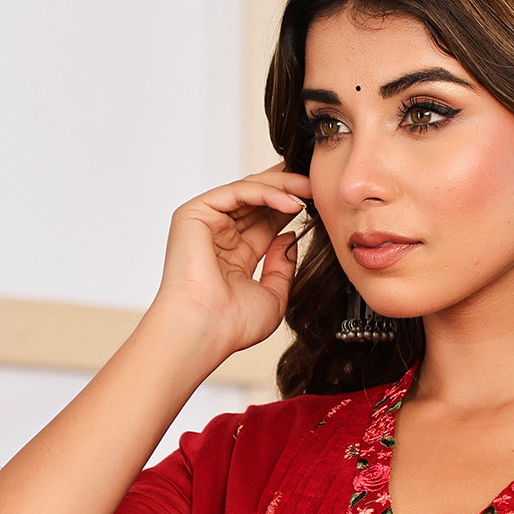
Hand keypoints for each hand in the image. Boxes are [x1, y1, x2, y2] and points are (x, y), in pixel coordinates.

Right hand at [145, 162, 312, 377]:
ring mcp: (206, 223)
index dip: (291, 209)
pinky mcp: (194, 214)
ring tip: (310, 189)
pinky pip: (237, 192)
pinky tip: (292, 203)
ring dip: (282, 187)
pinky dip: (266, 193)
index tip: (319, 202)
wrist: (206, 331)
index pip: (266, 222)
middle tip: (317, 183)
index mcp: (234, 257)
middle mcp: (219, 237)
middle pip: (257, 201)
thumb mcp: (274, 296)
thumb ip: (283, 266)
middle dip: (288, 189)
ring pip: (248, 191)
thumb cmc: (232, 324)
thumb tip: (289, 237)